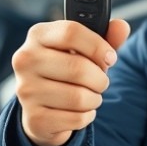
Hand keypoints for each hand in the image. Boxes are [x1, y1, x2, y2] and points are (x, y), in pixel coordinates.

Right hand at [13, 18, 130, 145]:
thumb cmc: (66, 69)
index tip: (110, 57)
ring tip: (90, 96)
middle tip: (100, 82)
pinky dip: (87, 116)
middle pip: (78, 68)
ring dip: (94, 99)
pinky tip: (79, 111)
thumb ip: (106, 37)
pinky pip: (76, 118)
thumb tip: (121, 27)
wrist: (40, 105)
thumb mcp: (85, 50)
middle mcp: (25, 60)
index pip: (71, 32)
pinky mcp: (34, 118)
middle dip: (100, 79)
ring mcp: (26, 90)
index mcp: (37, 35)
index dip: (98, 46)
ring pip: (79, 97)